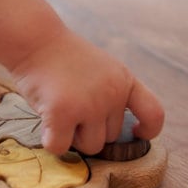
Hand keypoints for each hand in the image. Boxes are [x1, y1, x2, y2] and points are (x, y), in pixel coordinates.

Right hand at [11, 26, 163, 154]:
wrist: (34, 40)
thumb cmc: (60, 56)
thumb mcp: (100, 69)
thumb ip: (110, 94)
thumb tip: (108, 133)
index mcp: (124, 81)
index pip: (153, 114)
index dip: (148, 130)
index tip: (134, 132)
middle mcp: (112, 94)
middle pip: (110, 137)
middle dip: (89, 129)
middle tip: (69, 106)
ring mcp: (89, 105)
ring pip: (89, 146)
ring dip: (72, 137)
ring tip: (57, 111)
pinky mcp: (63, 114)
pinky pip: (60, 147)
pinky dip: (51, 141)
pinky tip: (45, 122)